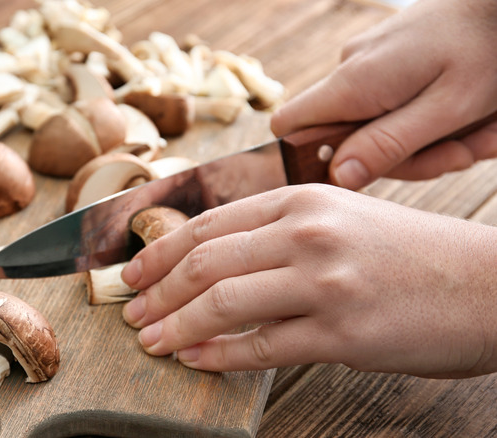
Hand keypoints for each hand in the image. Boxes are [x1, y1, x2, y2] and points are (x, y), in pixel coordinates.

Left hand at [120, 184, 496, 377]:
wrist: (489, 286)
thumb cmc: (410, 253)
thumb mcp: (342, 217)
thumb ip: (279, 231)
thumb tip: (213, 260)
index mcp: (302, 200)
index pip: (207, 224)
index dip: (158, 250)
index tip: (131, 272)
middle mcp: (307, 234)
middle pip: (203, 262)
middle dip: (155, 291)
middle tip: (131, 312)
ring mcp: (323, 282)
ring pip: (221, 303)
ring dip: (175, 326)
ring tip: (152, 341)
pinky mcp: (340, 333)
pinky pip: (259, 347)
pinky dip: (217, 356)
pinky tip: (196, 360)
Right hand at [271, 0, 496, 189]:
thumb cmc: (486, 48)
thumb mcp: (445, 110)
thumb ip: (388, 145)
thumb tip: (338, 178)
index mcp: (355, 82)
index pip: (288, 126)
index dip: (307, 158)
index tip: (361, 171)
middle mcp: (350, 70)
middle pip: (346, 139)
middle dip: (406, 157)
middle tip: (460, 153)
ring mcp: (367, 64)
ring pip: (377, 127)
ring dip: (430, 143)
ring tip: (479, 135)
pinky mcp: (386, 62)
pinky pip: (393, 107)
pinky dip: (431, 121)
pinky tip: (471, 119)